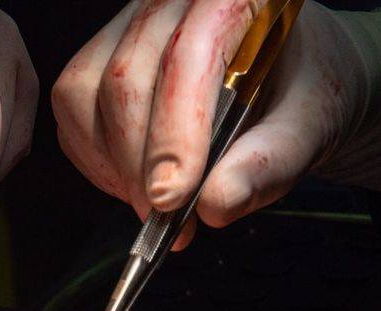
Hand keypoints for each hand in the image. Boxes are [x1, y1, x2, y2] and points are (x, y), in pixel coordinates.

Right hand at [52, 1, 380, 236]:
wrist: (290, 76)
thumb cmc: (300, 93)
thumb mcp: (308, 128)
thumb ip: (268, 164)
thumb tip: (215, 205)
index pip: (188, 57)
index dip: (174, 131)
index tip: (171, 198)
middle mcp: (169, 1)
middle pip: (125, 79)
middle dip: (141, 164)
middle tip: (168, 219)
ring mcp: (127, 24)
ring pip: (85, 94)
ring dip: (115, 166)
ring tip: (157, 204)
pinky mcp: (98, 56)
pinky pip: (72, 111)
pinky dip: (98, 161)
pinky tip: (137, 182)